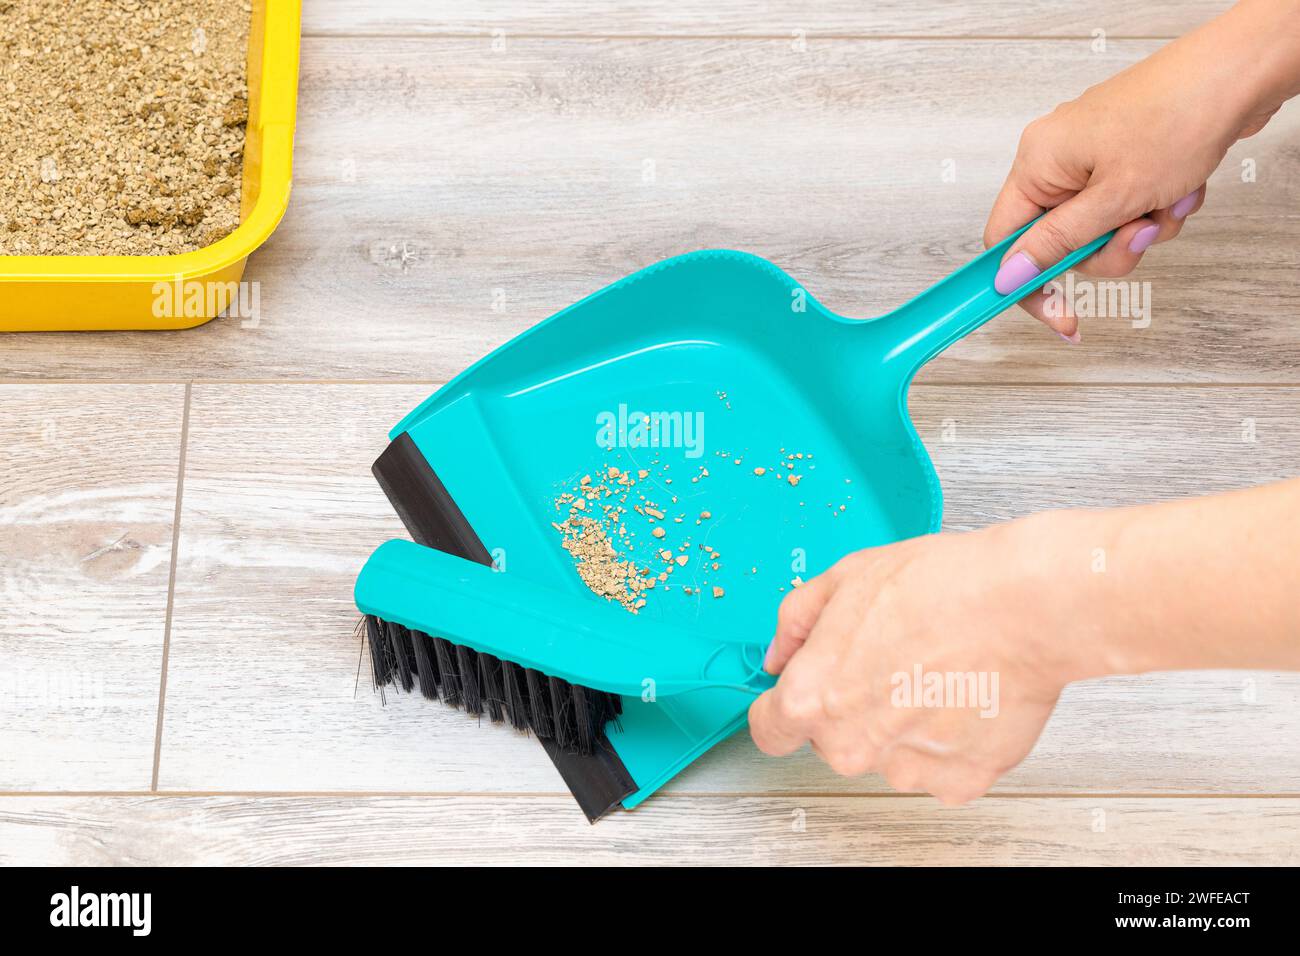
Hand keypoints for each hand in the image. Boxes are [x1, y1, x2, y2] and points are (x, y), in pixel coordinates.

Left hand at [746, 478, 1299, 803]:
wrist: (1025, 605)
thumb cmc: (942, 586)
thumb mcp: (846, 577)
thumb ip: (796, 622)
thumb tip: (777, 656)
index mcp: (813, 698)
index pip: (768, 730)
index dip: (781, 705)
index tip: (800, 692)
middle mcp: (853, 745)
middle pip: (831, 740)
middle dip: (851, 706)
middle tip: (892, 659)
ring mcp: (907, 768)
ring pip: (884, 753)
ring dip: (900, 724)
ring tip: (935, 671)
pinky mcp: (959, 781)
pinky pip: (935, 766)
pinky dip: (946, 739)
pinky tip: (962, 693)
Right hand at [986, 0, 1299, 339]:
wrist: (1236, 76)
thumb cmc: (1176, 119)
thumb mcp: (1113, 198)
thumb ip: (1057, 243)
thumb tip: (1008, 276)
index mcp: (1037, 162)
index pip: (1005, 241)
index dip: (1027, 282)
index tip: (1059, 314)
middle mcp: (1057, 158)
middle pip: (1061, 240)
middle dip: (1108, 248)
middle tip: (1140, 233)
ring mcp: (1091, 157)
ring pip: (1100, 229)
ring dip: (1141, 229)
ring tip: (1170, 200)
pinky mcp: (1124, 157)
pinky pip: (1126, 208)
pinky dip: (1155, 208)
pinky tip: (1181, 188)